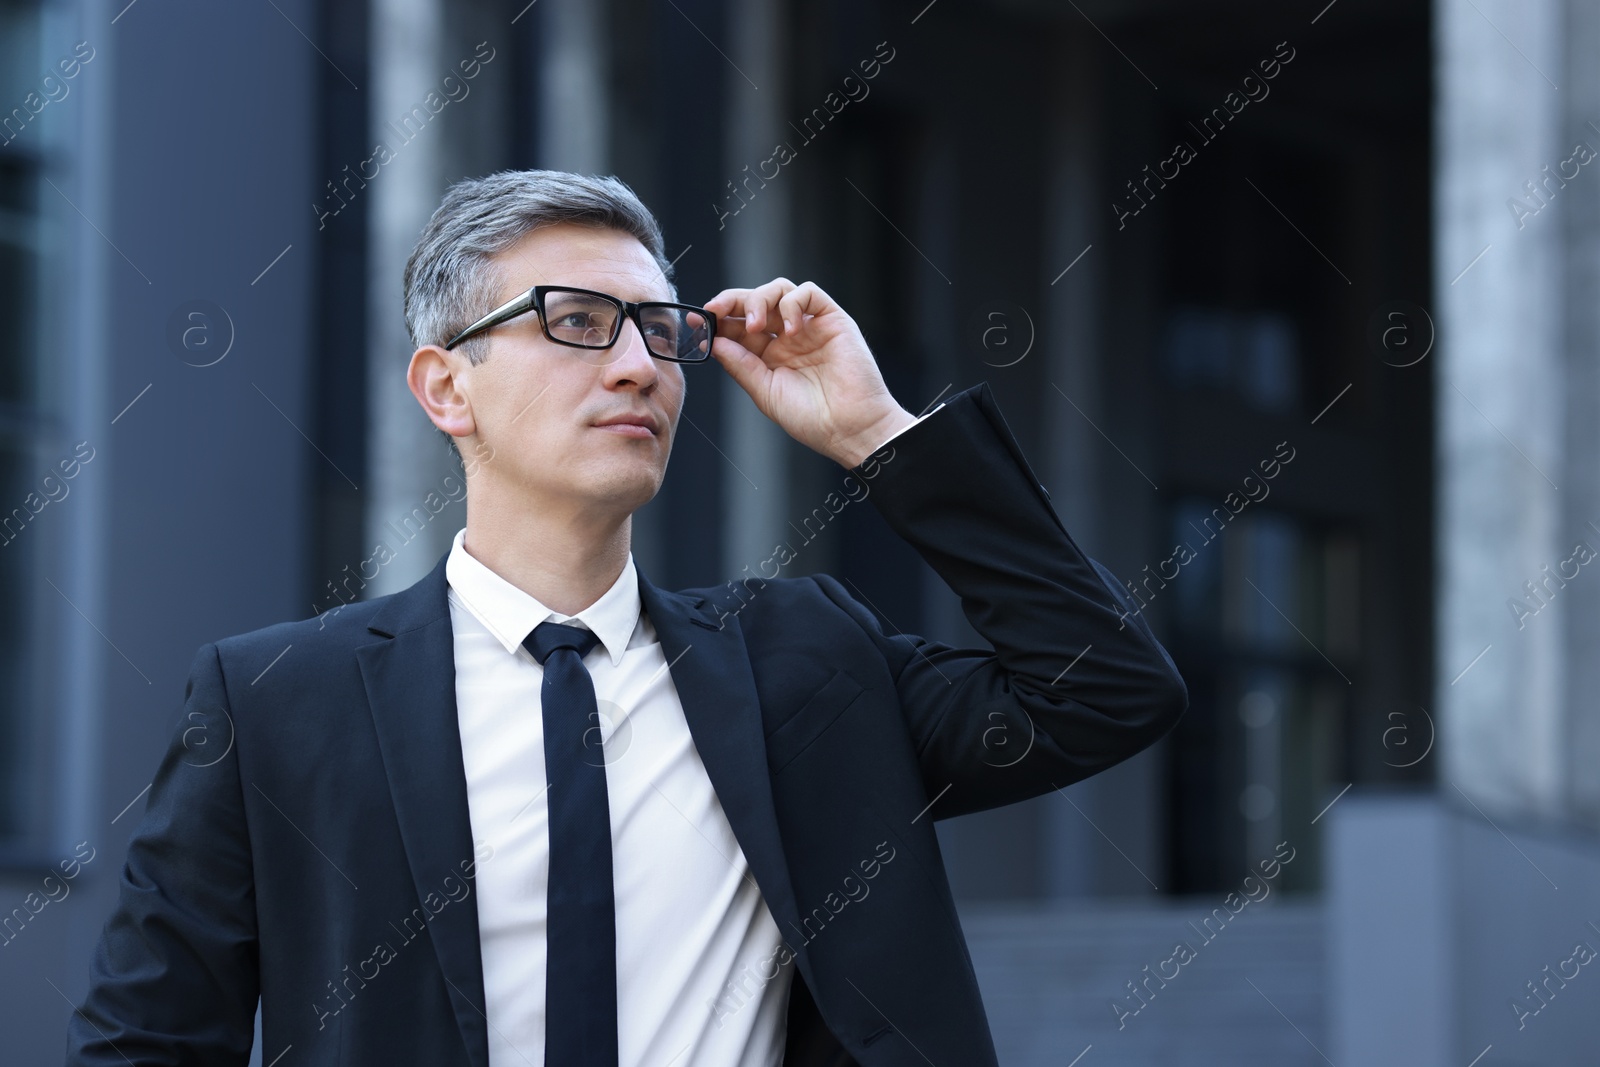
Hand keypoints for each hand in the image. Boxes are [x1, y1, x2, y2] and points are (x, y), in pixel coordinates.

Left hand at [705, 278, 915, 467]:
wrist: (850, 428)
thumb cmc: (812, 419)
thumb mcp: (765, 393)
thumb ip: (741, 365)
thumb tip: (715, 342)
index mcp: (769, 355)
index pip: (738, 326)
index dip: (717, 320)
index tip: (697, 321)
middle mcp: (787, 337)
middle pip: (755, 302)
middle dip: (732, 301)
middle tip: (716, 310)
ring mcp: (809, 326)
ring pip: (779, 291)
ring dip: (759, 300)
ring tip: (756, 326)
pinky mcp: (832, 319)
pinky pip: (809, 293)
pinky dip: (792, 303)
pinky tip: (789, 329)